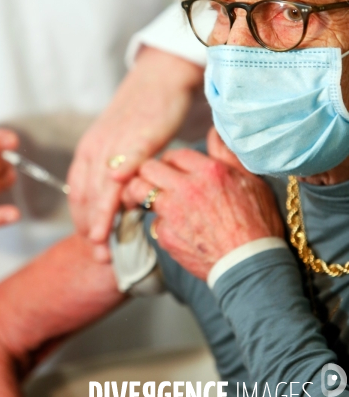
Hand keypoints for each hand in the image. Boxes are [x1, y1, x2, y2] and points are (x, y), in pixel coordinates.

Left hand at [67, 47, 202, 260]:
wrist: (159, 78)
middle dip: (90, 230)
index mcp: (89, 150)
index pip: (77, 193)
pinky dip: (120, 187)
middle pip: (86, 196)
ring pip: (102, 189)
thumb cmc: (143, 113)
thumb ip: (115, 170)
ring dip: (102, 220)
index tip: (89, 243)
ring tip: (104, 246)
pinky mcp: (140, 139)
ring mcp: (116, 144)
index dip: (81, 220)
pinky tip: (123, 207)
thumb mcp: (120, 143)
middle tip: (98, 257)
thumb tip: (118, 200)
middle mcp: (96, 149)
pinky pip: (126, 166)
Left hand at [122, 128, 283, 280]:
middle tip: (155, 180)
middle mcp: (186, 188)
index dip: (171, 160)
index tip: (172, 168)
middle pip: (148, 167)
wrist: (251, 264)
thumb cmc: (257, 222)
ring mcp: (173, 212)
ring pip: (139, 191)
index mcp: (208, 171)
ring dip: (142, 193)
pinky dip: (161, 224)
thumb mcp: (251, 180)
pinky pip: (153, 222)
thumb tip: (214, 132)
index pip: (174, 153)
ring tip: (149, 199)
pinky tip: (174, 228)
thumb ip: (226, 154)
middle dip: (149, 172)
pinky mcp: (166, 236)